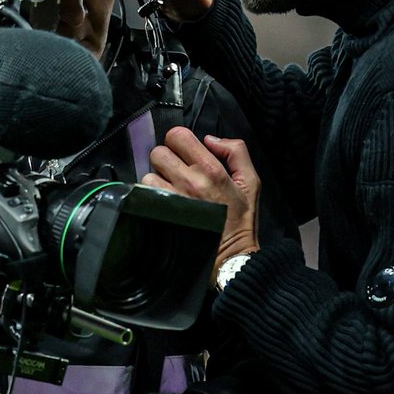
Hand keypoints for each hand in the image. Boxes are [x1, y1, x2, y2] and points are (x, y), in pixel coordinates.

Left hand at [142, 126, 260, 273]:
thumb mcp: (250, 182)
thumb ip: (235, 151)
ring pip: (147, 175)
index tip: (184, 152)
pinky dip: (150, 198)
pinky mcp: (161, 215)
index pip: (177, 135)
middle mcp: (188, 182)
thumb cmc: (240, 221)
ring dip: (156, 180)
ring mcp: (172, 199)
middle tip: (176, 172)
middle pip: (157, 152)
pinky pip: (144, 196)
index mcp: (210, 169)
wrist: (230, 257)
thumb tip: (210, 139)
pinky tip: (165, 205)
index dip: (178, 141)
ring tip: (171, 191)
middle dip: (166, 159)